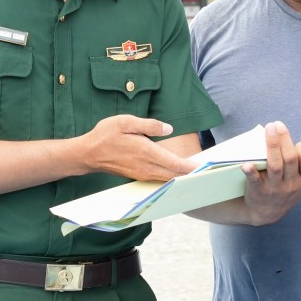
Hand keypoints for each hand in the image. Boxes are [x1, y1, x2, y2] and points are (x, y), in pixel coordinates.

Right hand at [78, 115, 197, 181]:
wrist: (88, 154)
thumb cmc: (106, 135)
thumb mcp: (126, 122)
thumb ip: (149, 125)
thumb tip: (169, 128)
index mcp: (146, 153)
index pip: (176, 163)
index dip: (193, 167)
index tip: (207, 168)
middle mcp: (147, 167)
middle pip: (175, 174)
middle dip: (193, 174)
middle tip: (211, 172)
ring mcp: (143, 174)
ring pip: (169, 178)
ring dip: (183, 176)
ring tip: (200, 173)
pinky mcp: (140, 176)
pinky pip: (161, 179)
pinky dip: (172, 177)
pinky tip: (180, 173)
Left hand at [239, 121, 300, 224]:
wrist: (267, 211)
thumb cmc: (293, 190)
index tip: (300, 142)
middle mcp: (292, 184)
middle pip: (291, 159)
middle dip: (285, 140)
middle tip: (278, 124)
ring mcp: (275, 187)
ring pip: (275, 165)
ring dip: (271, 146)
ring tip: (269, 129)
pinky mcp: (258, 190)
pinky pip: (255, 180)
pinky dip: (251, 172)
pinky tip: (246, 163)